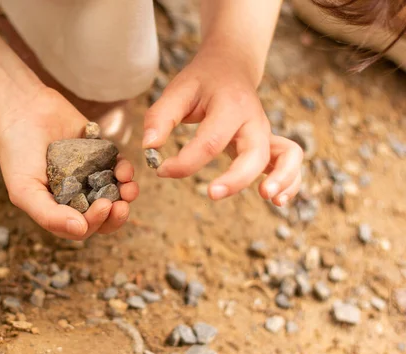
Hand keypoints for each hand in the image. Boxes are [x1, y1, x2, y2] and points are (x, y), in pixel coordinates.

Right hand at [0, 88, 138, 239]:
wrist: (22, 109)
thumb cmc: (18, 153)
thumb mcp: (24, 190)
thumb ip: (49, 215)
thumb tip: (81, 230)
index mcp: (58, 209)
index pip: (83, 227)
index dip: (97, 222)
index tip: (104, 206)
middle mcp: (76, 196)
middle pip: (104, 216)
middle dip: (116, 214)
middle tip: (122, 205)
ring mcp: (90, 175)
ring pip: (115, 194)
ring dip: (126, 194)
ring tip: (129, 187)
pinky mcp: (100, 155)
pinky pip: (119, 168)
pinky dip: (125, 170)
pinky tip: (123, 167)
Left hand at [142, 47, 302, 205]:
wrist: (230, 66)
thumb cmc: (201, 82)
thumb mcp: (177, 91)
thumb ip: (160, 117)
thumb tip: (149, 146)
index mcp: (230, 105)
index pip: (211, 141)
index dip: (185, 162)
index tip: (161, 169)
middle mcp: (254, 120)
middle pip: (254, 153)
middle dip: (237, 178)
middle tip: (211, 193)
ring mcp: (267, 133)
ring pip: (286, 156)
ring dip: (282, 178)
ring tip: (268, 197)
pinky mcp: (271, 144)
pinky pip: (290, 163)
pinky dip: (291, 182)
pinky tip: (277, 201)